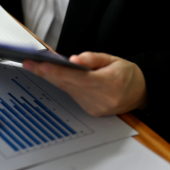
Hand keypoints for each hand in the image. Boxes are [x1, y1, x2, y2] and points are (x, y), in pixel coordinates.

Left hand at [23, 52, 146, 116]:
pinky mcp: (91, 111)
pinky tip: (51, 76)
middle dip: (47, 73)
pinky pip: (73, 96)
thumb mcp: (113, 59)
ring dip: (52, 78)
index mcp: (110, 83)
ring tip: (35, 66)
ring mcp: (96, 107)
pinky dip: (63, 85)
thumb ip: (93, 59)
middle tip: (29, 64)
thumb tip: (74, 60)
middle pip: (68, 85)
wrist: (140, 92)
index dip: (59, 72)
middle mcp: (102, 99)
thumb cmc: (126, 73)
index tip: (42, 65)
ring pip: (68, 90)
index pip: (79, 78)